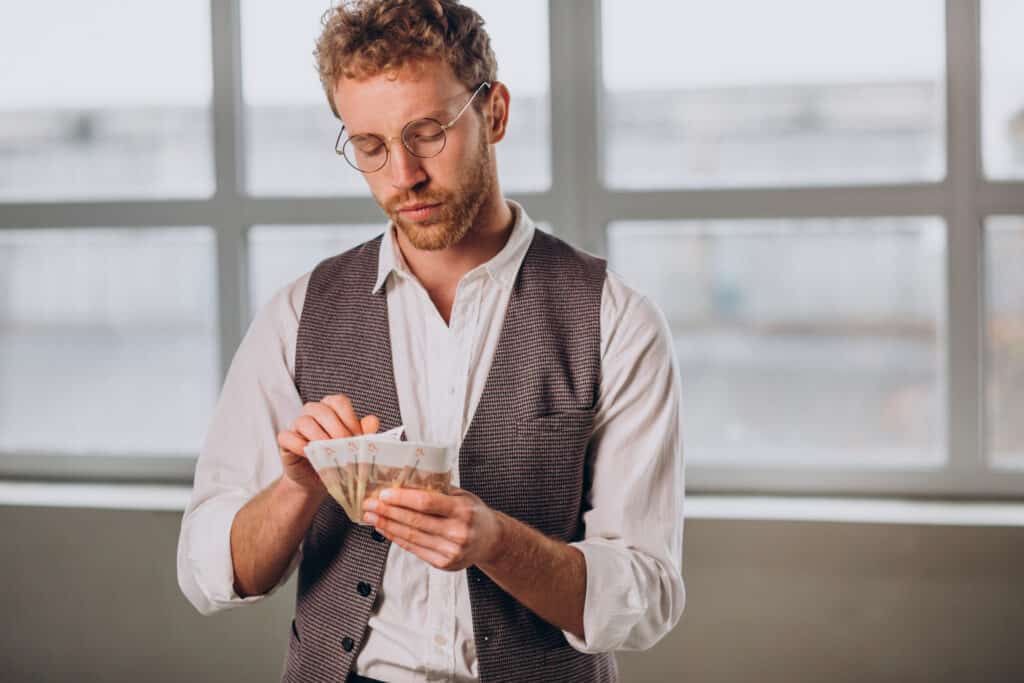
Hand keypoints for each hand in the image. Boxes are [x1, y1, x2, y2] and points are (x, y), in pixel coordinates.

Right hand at [275, 394, 379, 495]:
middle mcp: (313, 412)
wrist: (316, 481)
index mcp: (331, 409)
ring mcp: (296, 425)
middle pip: (322, 410)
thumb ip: (363, 433)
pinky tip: (309, 454)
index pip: (339, 402)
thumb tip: (373, 421)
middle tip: (345, 447)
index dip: (350, 418)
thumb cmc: (336, 460)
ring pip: (304, 421)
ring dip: (319, 437)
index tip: (357, 437)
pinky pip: (287, 436)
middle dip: (337, 430)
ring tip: (329, 452)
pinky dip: (298, 445)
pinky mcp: (285, 440)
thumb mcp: (352, 448)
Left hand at [363, 488, 503, 570]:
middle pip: (415, 521)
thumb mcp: (462, 495)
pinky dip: (397, 538)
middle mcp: (458, 532)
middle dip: (388, 512)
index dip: (402, 499)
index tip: (384, 494)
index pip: (427, 503)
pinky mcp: (444, 563)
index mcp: (463, 510)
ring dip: (387, 526)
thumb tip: (405, 482)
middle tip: (370, 504)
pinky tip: (386, 530)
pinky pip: (415, 549)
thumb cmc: (474, 513)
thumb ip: (438, 490)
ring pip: (412, 536)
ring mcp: (451, 550)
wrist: (491, 540)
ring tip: (372, 517)